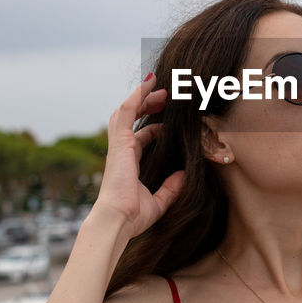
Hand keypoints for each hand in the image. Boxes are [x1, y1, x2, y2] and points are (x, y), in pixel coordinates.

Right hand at [91, 74, 185, 240]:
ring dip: (143, 96)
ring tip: (159, 86)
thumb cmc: (133, 216)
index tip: (170, 122)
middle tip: (165, 97)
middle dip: (147, 105)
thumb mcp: (159, 201)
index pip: (141, 137)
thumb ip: (171, 188)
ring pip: (127, 111)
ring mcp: (119, 144)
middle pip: (132, 119)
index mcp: (129, 163)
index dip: (154, 127)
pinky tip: (149, 83)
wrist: (118, 220)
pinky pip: (128, 110)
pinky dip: (137, 95)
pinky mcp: (120, 141)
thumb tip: (183, 176)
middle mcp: (122, 151)